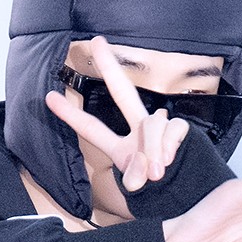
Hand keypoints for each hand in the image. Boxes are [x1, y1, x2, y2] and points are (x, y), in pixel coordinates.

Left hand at [45, 35, 188, 190]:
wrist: (193, 200)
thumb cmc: (165, 196)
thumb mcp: (141, 190)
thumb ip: (136, 175)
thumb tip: (143, 167)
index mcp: (121, 149)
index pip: (91, 129)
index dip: (70, 114)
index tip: (48, 97)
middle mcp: (138, 133)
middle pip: (122, 92)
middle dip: (110, 66)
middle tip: (96, 41)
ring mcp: (159, 130)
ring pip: (152, 124)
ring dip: (153, 149)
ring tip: (157, 173)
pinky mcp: (181, 132)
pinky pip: (173, 129)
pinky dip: (169, 145)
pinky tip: (171, 160)